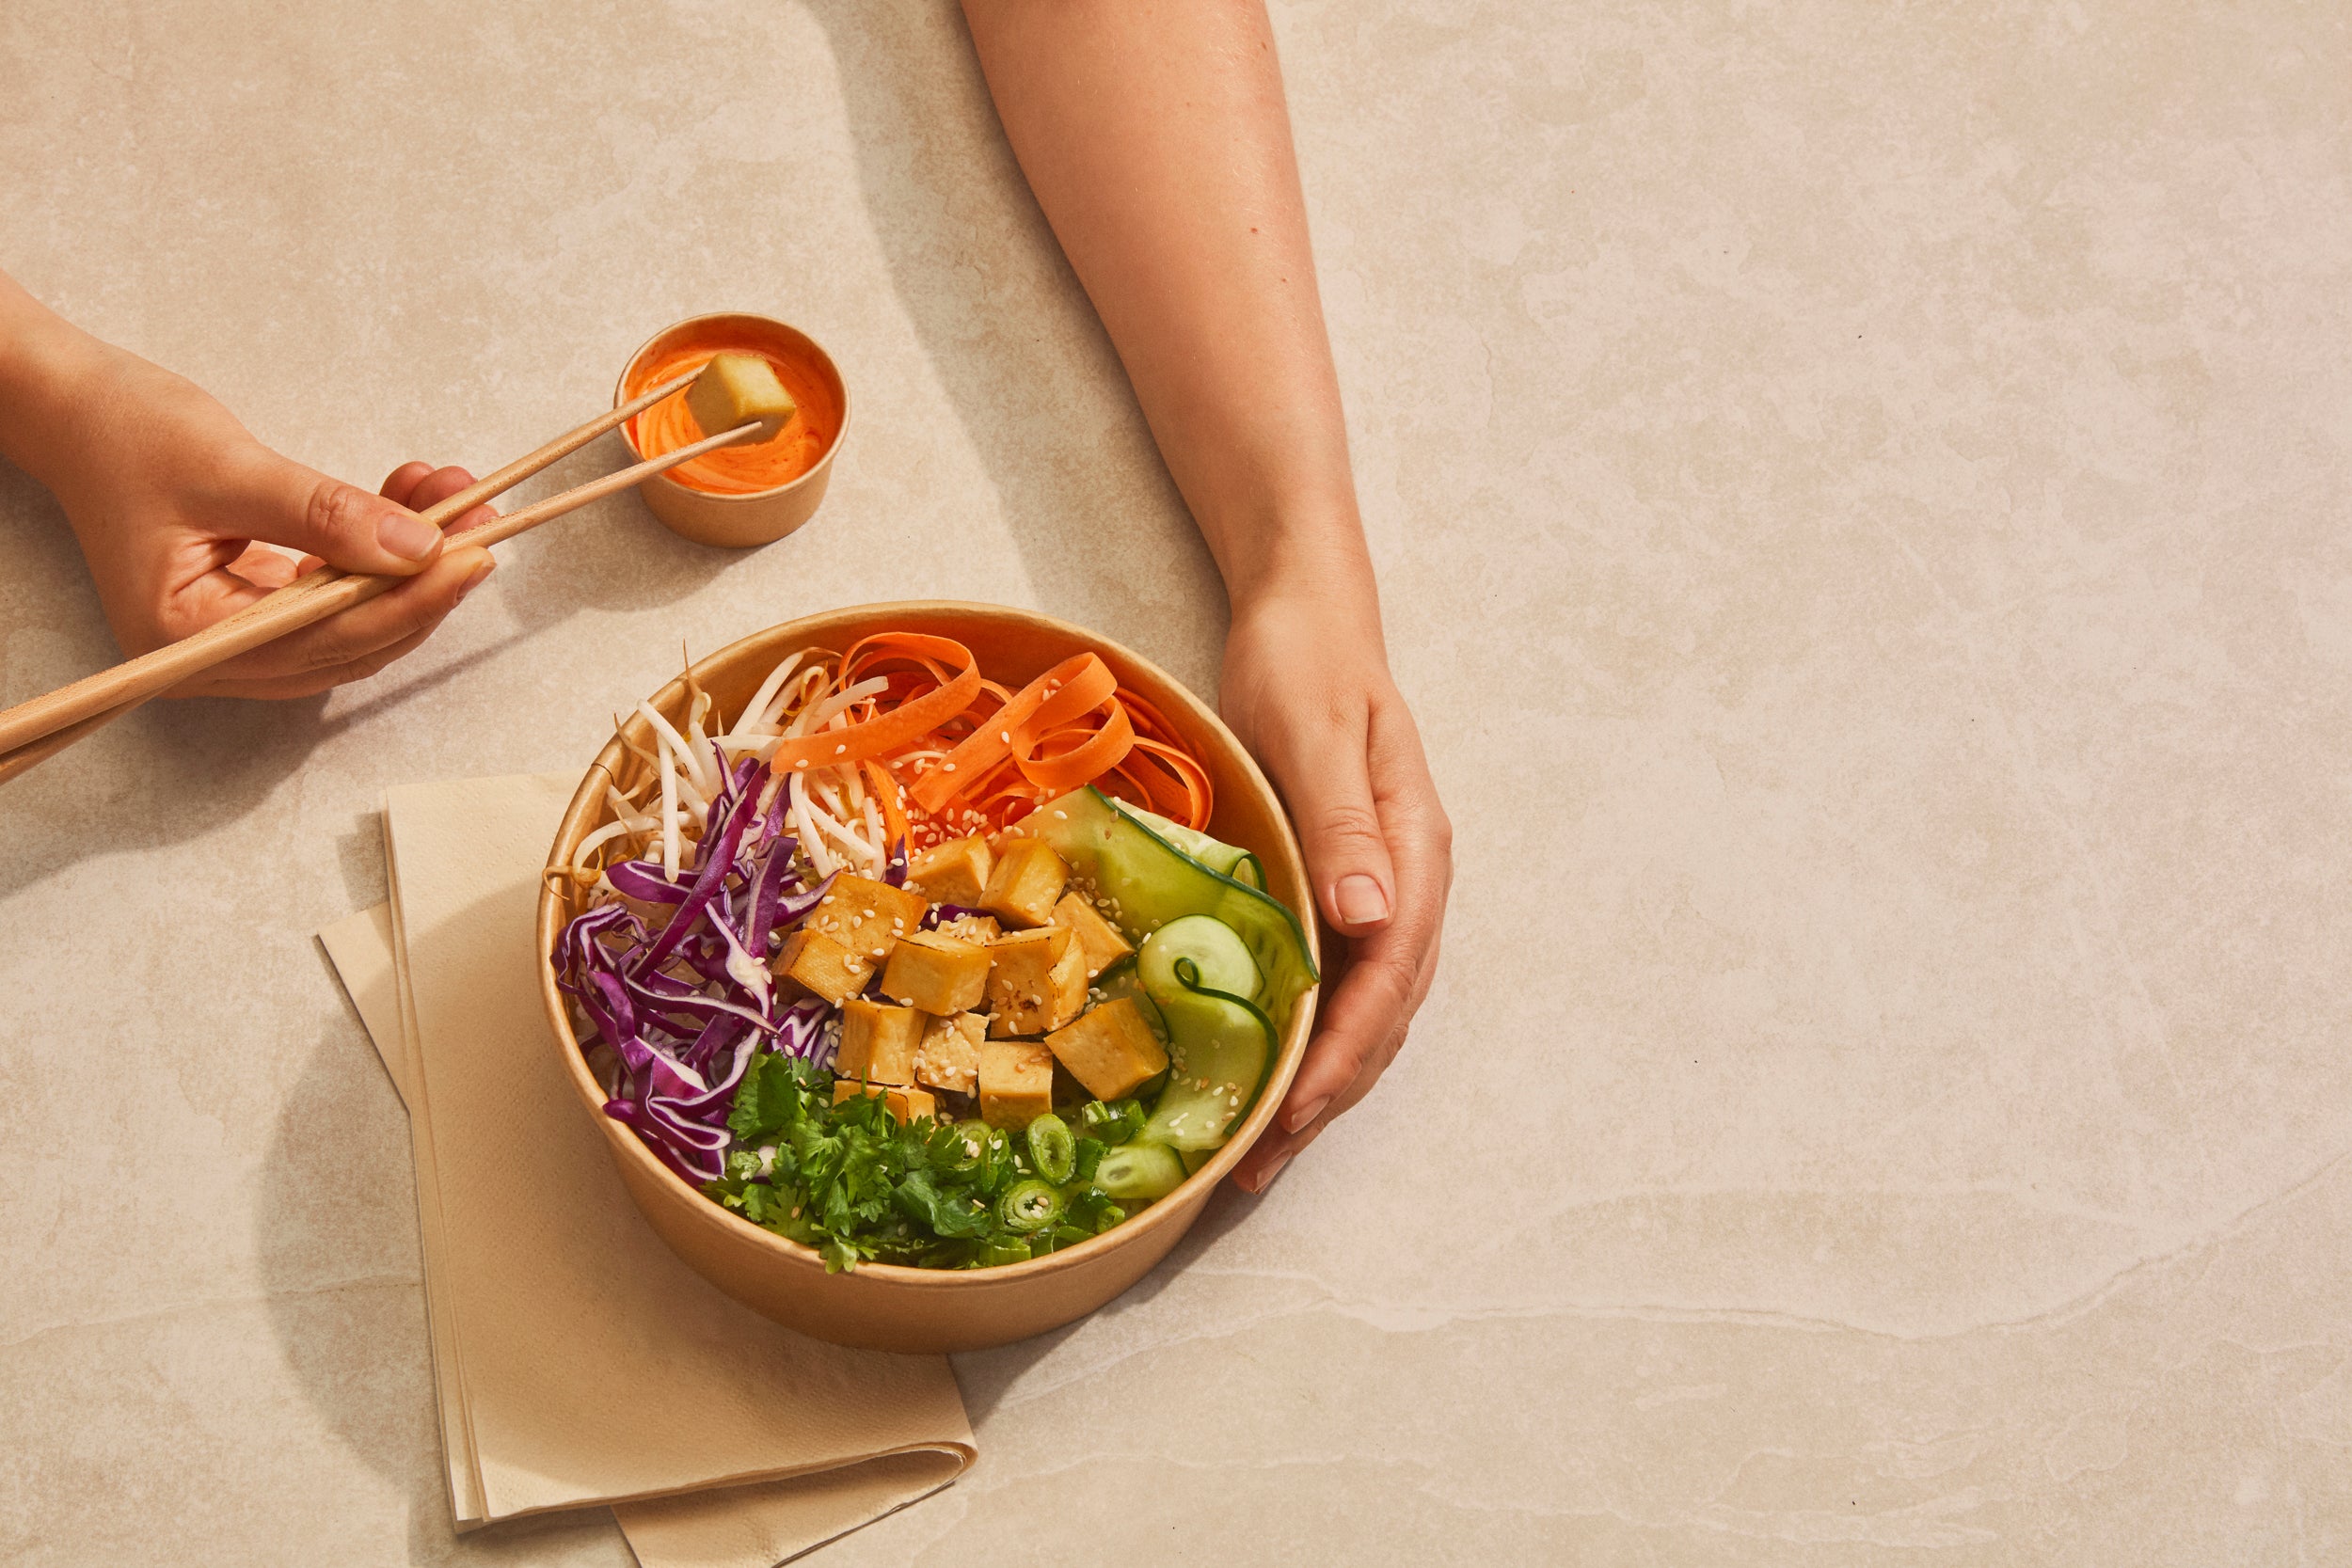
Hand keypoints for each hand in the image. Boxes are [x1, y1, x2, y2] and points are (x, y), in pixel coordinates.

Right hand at [30, 337, 494, 698]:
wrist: (78, 408)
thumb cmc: (127, 432)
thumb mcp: (230, 468)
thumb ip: (326, 515)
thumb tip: (420, 547)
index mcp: (186, 640)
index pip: (326, 639)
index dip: (408, 602)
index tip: (472, 557)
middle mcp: (211, 656)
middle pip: (350, 641)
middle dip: (422, 582)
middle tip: (482, 525)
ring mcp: (235, 636)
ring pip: (354, 617)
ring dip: (410, 562)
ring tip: (456, 497)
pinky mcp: (255, 604)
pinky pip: (338, 590)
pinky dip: (378, 549)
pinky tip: (412, 498)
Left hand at [1218, 588, 1452, 1192]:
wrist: (1305, 611)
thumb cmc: (1303, 662)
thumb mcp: (1314, 735)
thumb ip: (1343, 825)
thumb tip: (1371, 921)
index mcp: (1413, 854)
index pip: (1388, 981)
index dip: (1341, 1058)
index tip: (1291, 1120)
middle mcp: (1407, 883)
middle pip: (1383, 1015)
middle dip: (1326, 1096)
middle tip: (1256, 1169)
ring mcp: (1378, 888)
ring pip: (1364, 1008)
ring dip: (1318, 1080)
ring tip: (1257, 1148)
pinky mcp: (1341, 883)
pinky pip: (1334, 978)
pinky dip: (1303, 1033)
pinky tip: (1261, 1066)